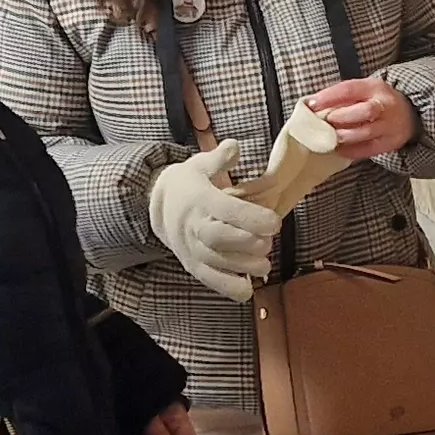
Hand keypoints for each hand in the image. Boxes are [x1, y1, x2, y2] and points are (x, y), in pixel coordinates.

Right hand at [146, 142, 281, 301]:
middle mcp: (193, 224)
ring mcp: (191, 246)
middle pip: (218, 237)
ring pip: (215, 261)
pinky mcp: (192, 264)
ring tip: (265, 265)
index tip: (275, 222)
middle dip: (248, 242)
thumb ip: (219, 157)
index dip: (251, 217)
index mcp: (200, 198)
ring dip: (243, 266)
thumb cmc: (189, 183)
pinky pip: (209, 279)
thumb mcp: (200, 164)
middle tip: (269, 242)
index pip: (225, 209)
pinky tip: (247, 289)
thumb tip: (233, 146)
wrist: (158, 205)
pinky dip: (228, 287)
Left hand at [304, 78, 417, 161]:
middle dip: (341, 117)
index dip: (329, 97)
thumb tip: (313, 105)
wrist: (409, 113)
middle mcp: (384, 105)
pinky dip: (352, 151)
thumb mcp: (364, 90)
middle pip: (364, 111)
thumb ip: (343, 96)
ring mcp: (389, 125)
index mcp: (375, 87)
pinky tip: (339, 150)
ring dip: (344, 136)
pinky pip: (369, 149)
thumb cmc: (376, 100)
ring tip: (329, 138)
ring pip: (366, 132)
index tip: (311, 104)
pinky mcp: (390, 142)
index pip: (350, 89)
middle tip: (324, 122)